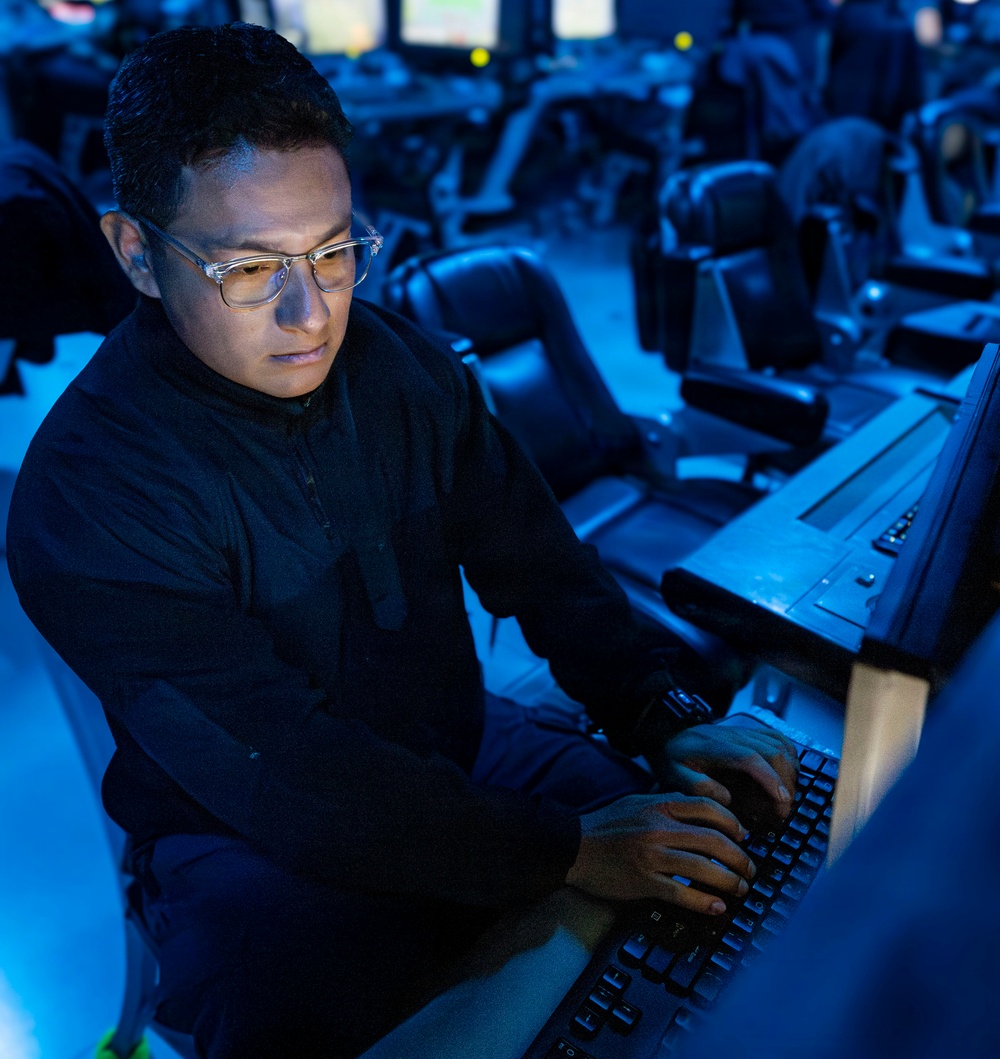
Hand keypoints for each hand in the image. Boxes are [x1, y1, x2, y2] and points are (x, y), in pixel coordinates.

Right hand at [565, 792, 755, 914]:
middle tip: (749, 869)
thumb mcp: (637, 802)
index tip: (743, 837)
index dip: (733, 823)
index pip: (709, 809)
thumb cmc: (605, 825)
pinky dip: (703, 902)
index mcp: (659, 805)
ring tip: (740, 889)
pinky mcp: (643, 881)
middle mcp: (659, 828)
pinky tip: (716, 907)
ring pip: (704, 868)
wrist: (571, 846)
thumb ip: (668, 804)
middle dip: (740, 858)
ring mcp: (652, 855)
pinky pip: (681, 892)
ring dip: (729, 881)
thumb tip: (701, 811)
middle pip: (714, 840)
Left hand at [648, 723, 798, 824]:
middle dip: (785, 781)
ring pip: (779, 744)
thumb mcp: (673, 775)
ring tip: (786, 796)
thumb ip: (697, 786)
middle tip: (784, 809)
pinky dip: (790, 755)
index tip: (782, 800)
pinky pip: (777, 737)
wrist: (667, 733)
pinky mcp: (748, 731)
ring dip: (790, 770)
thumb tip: (726, 797)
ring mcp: (743, 731)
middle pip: (772, 751)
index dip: (770, 778)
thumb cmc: (672, 758)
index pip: (750, 758)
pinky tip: (788, 774)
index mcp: (715, 746)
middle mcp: (733, 735)